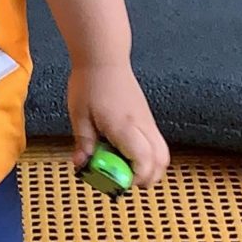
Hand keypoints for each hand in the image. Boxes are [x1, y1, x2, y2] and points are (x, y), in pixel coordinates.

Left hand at [68, 63, 170, 188]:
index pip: (143, 159)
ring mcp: (147, 121)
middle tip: (125, 182)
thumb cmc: (89, 84)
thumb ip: (84, 143)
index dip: (136, 177)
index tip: (119, 183)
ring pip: (162, 152)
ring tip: (125, 170)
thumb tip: (82, 165)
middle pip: (161, 160)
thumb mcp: (79, 116)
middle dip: (147, 178)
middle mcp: (142, 125)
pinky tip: (125, 154)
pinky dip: (148, 156)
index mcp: (124, 126)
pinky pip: (156, 143)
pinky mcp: (147, 118)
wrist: (104, 58)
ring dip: (150, 168)